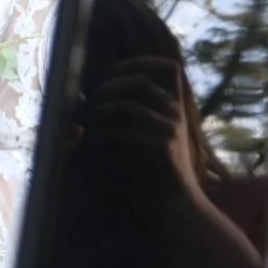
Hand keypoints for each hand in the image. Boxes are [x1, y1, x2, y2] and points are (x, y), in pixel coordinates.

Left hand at [81, 55, 200, 208]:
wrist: (175, 206)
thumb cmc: (155, 169)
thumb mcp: (151, 132)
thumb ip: (136, 108)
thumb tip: (100, 88)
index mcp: (176, 107)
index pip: (170, 68)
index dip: (142, 61)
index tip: (114, 69)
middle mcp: (177, 114)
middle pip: (141, 82)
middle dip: (112, 86)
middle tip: (95, 98)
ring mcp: (172, 130)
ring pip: (130, 106)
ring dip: (104, 110)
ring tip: (90, 119)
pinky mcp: (164, 148)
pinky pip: (126, 132)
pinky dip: (105, 133)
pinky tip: (94, 139)